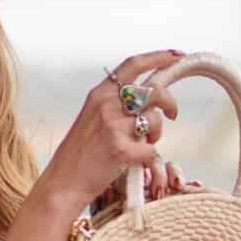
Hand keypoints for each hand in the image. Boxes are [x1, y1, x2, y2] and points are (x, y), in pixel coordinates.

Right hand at [36, 50, 182, 216]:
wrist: (62, 184)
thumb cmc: (79, 154)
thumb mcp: (91, 118)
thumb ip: (114, 104)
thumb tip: (147, 95)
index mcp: (99, 94)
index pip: (134, 64)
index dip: (159, 57)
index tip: (178, 56)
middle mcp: (107, 105)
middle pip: (154, 90)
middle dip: (170, 101)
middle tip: (172, 114)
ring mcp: (114, 127)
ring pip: (156, 119)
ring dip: (158, 132)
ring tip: (146, 142)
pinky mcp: (122, 151)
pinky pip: (152, 150)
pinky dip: (151, 158)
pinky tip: (139, 162)